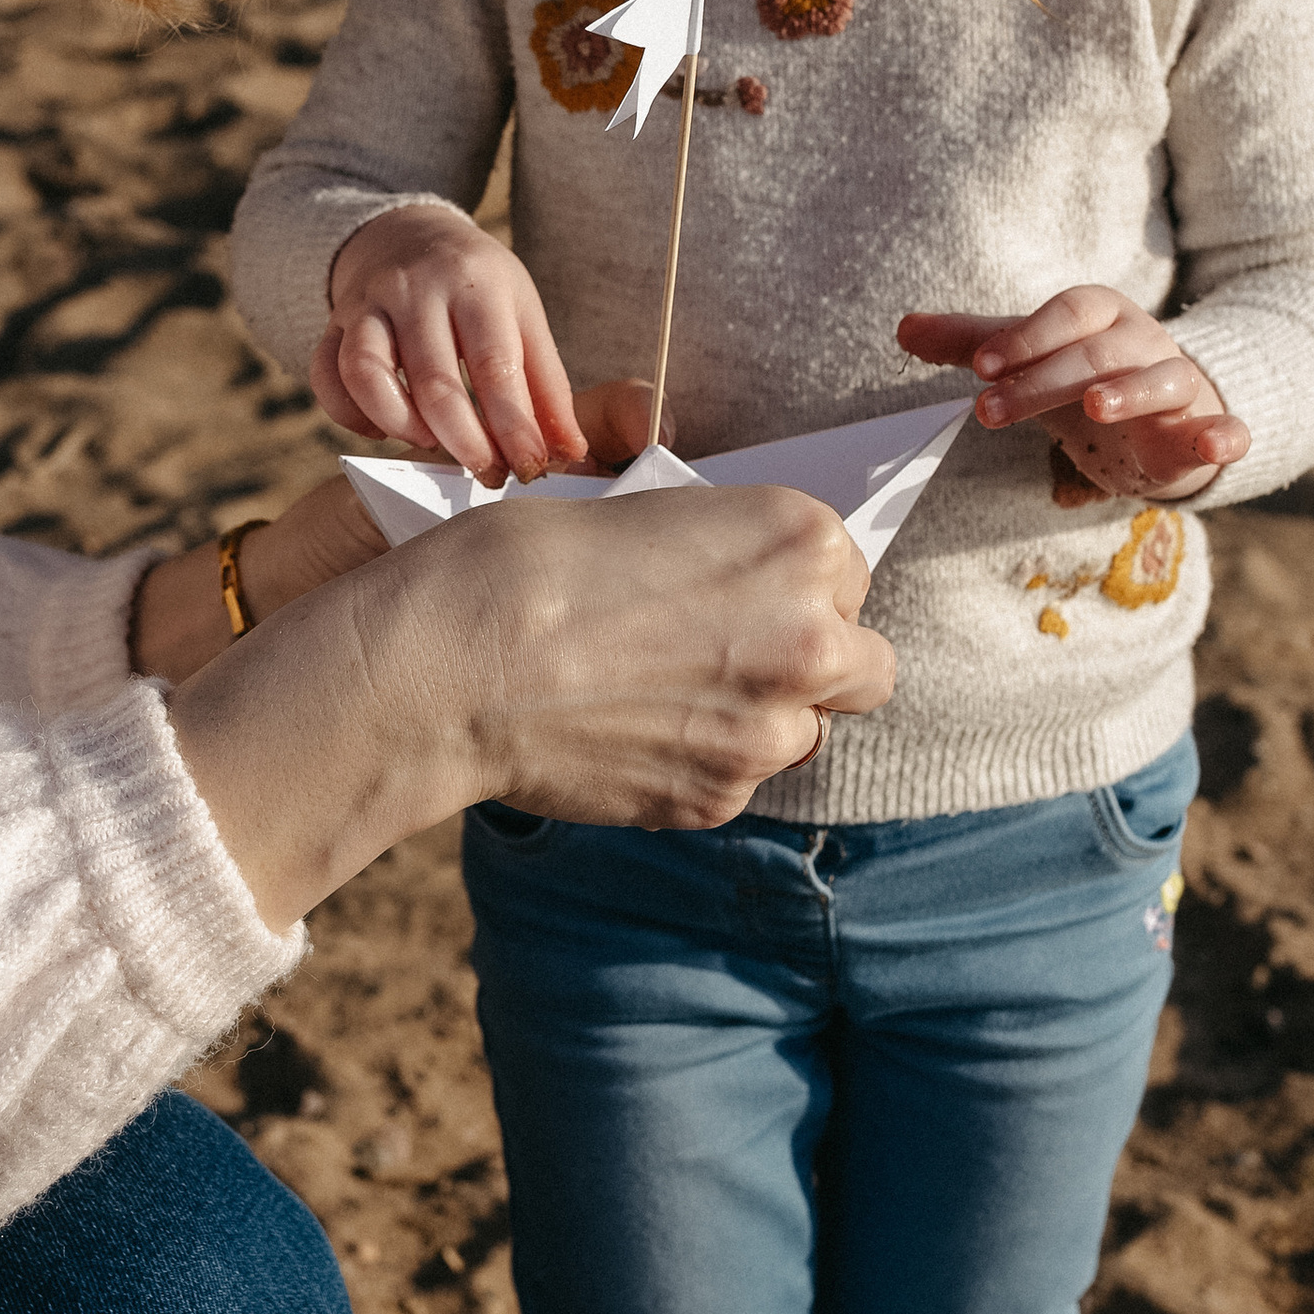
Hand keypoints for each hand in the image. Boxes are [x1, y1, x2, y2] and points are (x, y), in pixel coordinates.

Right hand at [165, 484, 893, 925]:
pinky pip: (735, 783)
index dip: (793, 585)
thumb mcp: (638, 515)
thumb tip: (730, 594)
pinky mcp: (717, 798)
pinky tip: (626, 734)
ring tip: (662, 697)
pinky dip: (696, 764)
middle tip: (732, 653)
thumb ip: (717, 559)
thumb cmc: (519, 563)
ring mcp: (767, 731)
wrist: (450, 666)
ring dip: (756, 719)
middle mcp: (809, 638)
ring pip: (803, 734)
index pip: (848, 573)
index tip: (743, 590)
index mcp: (799, 541)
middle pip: (863, 667)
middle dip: (812, 662)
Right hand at [313, 206, 590, 487]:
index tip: (530, 467)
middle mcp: (415, 288)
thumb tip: (571, 453)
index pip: (495, 365)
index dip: (513, 427)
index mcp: (475, 283)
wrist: (409, 234)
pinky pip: (327, 377)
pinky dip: (352, 416)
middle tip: (487, 473)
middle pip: (433, 380)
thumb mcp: (522, 316)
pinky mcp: (332, 323)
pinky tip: (384, 428)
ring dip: (402, 426)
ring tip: (431, 443)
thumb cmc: (476, 288)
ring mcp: (367, 303)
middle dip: (465, 442)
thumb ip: (546, 387)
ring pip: (366, 374)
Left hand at [898, 291, 1248, 500]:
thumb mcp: (1032, 356)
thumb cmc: (1087, 374)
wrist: (1166, 407)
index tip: (978, 367)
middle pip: (1097, 353)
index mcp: (1101, 316)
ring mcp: (1180, 384)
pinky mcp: (1206, 427)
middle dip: (1043, 379)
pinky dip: (1225, 435)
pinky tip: (1215, 446)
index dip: (1024, 337)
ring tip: (1095, 407)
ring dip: (1131, 391)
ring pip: (1161, 379)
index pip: (1066, 313)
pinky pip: (1226, 427)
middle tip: (989, 410)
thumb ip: (974, 342)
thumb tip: (902, 328)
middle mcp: (1143, 342)